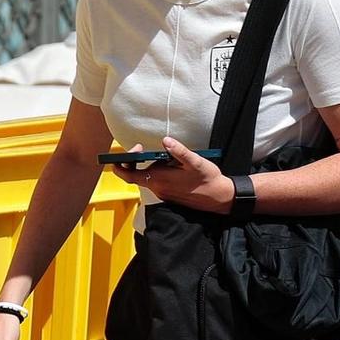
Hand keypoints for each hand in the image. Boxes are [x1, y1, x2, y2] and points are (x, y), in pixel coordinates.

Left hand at [108, 138, 233, 212]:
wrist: (219, 198)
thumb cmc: (207, 180)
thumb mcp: (195, 162)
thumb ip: (179, 151)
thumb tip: (166, 141)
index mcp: (160, 179)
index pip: (129, 175)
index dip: (121, 164)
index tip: (127, 152)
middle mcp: (158, 188)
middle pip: (135, 175)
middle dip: (135, 161)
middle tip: (142, 148)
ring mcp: (162, 192)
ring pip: (147, 177)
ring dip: (150, 165)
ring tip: (165, 157)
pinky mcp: (168, 194)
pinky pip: (156, 181)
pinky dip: (158, 172)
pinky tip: (172, 166)